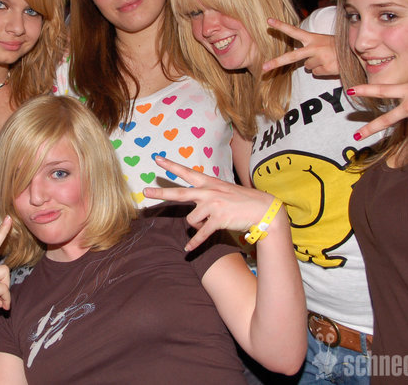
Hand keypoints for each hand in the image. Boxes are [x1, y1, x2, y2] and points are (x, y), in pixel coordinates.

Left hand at [143, 156, 276, 250]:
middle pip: (179, 193)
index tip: (157, 159)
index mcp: (209, 182)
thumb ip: (207, 194)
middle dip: (160, 193)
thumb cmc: (241, 200)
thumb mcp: (223, 190)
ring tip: (210, 223)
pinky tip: (188, 248)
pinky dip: (194, 242)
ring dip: (197, 225)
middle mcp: (208, 192)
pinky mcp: (218, 219)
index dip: (171, 165)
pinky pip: (201, 234)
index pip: (186, 172)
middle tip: (145, 191)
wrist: (262, 209)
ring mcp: (213, 205)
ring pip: (191, 220)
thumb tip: (193, 207)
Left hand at [262, 18, 337, 75]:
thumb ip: (311, 49)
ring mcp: (319, 58)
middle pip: (291, 57)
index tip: (268, 21)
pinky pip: (316, 73)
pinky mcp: (325, 68)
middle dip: (276, 63)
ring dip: (315, 64)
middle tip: (264, 68)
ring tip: (327, 58)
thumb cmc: (338, 47)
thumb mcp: (324, 42)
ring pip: (307, 67)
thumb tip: (304, 65)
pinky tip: (331, 65)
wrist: (356, 52)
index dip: (281, 26)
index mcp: (313, 38)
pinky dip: (322, 71)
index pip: (294, 31)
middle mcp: (314, 48)